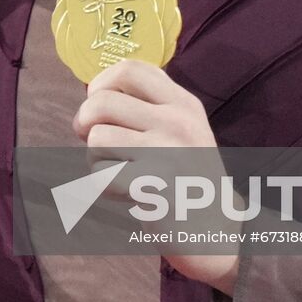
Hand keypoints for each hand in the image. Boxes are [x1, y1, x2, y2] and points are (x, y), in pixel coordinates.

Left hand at [72, 60, 239, 294]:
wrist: (217, 232)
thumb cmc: (187, 177)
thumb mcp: (181, 128)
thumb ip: (147, 105)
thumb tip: (92, 93)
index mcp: (183, 103)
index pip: (130, 69)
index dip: (102, 83)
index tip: (98, 103)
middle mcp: (178, 122)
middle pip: (100, 102)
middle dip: (84, 123)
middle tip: (95, 142)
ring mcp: (168, 153)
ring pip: (96, 139)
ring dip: (96, 158)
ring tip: (119, 171)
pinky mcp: (154, 186)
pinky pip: (101, 175)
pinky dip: (103, 186)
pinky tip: (126, 193)